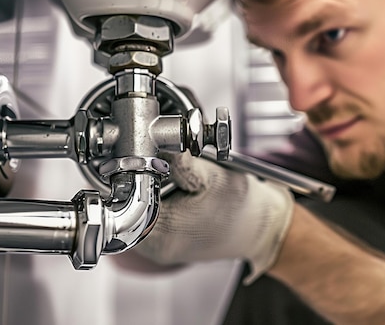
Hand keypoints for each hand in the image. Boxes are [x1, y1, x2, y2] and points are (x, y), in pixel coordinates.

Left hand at [131, 151, 293, 282]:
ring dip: (151, 188)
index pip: (122, 201)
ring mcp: (160, 248)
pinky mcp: (168, 243)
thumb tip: (154, 137)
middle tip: (164, 166)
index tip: (145, 159)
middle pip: (125, 204)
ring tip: (175, 179)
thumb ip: (179, 159)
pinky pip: (151, 215)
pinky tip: (179, 190)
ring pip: (137, 208)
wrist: (262, 228)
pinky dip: (160, 197)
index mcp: (161, 236)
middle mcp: (155, 248)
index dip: (130, 174)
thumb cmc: (241, 207)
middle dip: (141, 179)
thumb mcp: (210, 176)